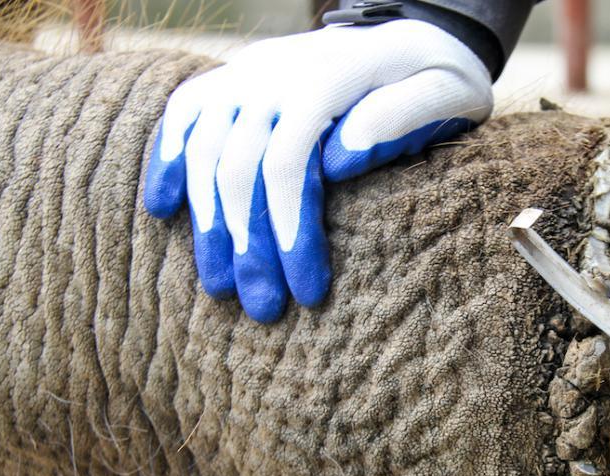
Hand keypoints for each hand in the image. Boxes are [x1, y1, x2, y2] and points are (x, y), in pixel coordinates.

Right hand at [143, 20, 492, 321]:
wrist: (413, 31)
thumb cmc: (439, 75)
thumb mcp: (447, 90)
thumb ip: (402, 115)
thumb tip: (338, 160)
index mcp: (329, 77)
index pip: (288, 163)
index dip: (290, 232)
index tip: (307, 293)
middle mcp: (275, 72)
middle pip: (239, 167)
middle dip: (249, 247)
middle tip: (264, 310)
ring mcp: (248, 73)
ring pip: (206, 151)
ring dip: (208, 225)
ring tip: (220, 287)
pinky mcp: (235, 78)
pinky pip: (184, 114)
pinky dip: (167, 159)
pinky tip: (161, 210)